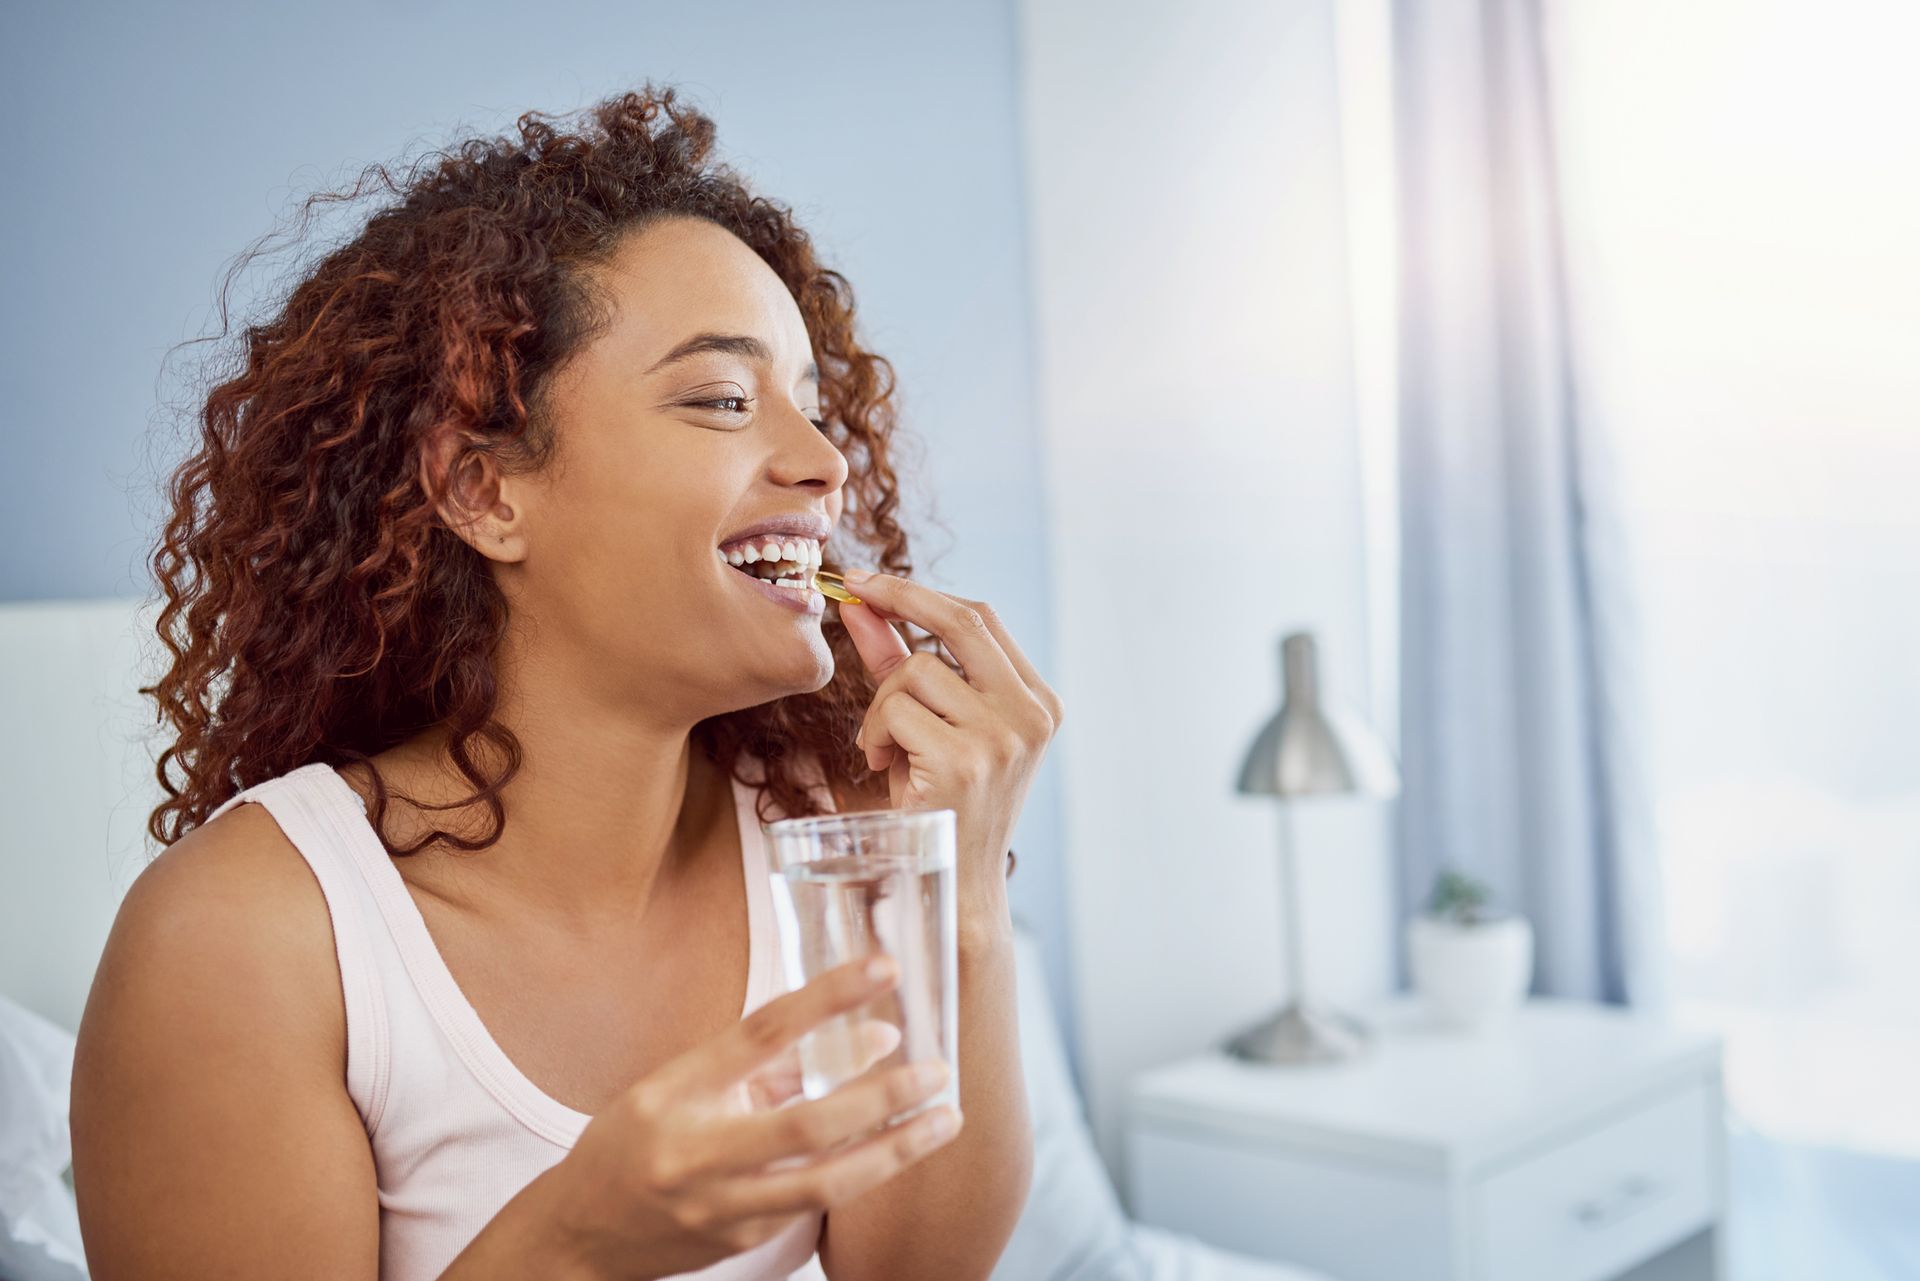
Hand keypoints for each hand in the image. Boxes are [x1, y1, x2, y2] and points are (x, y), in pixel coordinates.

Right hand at [545, 956, 959, 1280]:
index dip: (829, 997)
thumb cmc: (633, 1139)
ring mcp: (721, 1205)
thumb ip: (771, 1062)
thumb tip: (873, 1039)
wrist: (580, 1232)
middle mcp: (698, 1150)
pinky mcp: (741, 1241)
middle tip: (938, 1068)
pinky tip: (895, 1149)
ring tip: (945, 1119)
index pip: (764, 1031)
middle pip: (808, 1122)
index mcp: (678, 1090)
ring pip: (827, 1181)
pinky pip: (814, 1203)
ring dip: (896, 1149)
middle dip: (884, 1096)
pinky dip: (860, 1172)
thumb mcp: (683, 1082)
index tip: (886, 968)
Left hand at [833, 571, 1062, 913]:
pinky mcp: (966, 761)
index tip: (874, 583)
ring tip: (886, 746)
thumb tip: (860, 603)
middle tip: (854, 591)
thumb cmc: (942, 801)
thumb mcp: (930, 723)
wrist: (956, 882)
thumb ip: (899, 660)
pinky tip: (884, 766)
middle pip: (961, 621)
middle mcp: (1031, 714)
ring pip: (917, 671)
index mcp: (1038, 701)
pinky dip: (875, 732)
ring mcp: (1003, 738)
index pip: (982, 619)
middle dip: (901, 596)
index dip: (922, 594)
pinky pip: (897, 711)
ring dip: (883, 704)